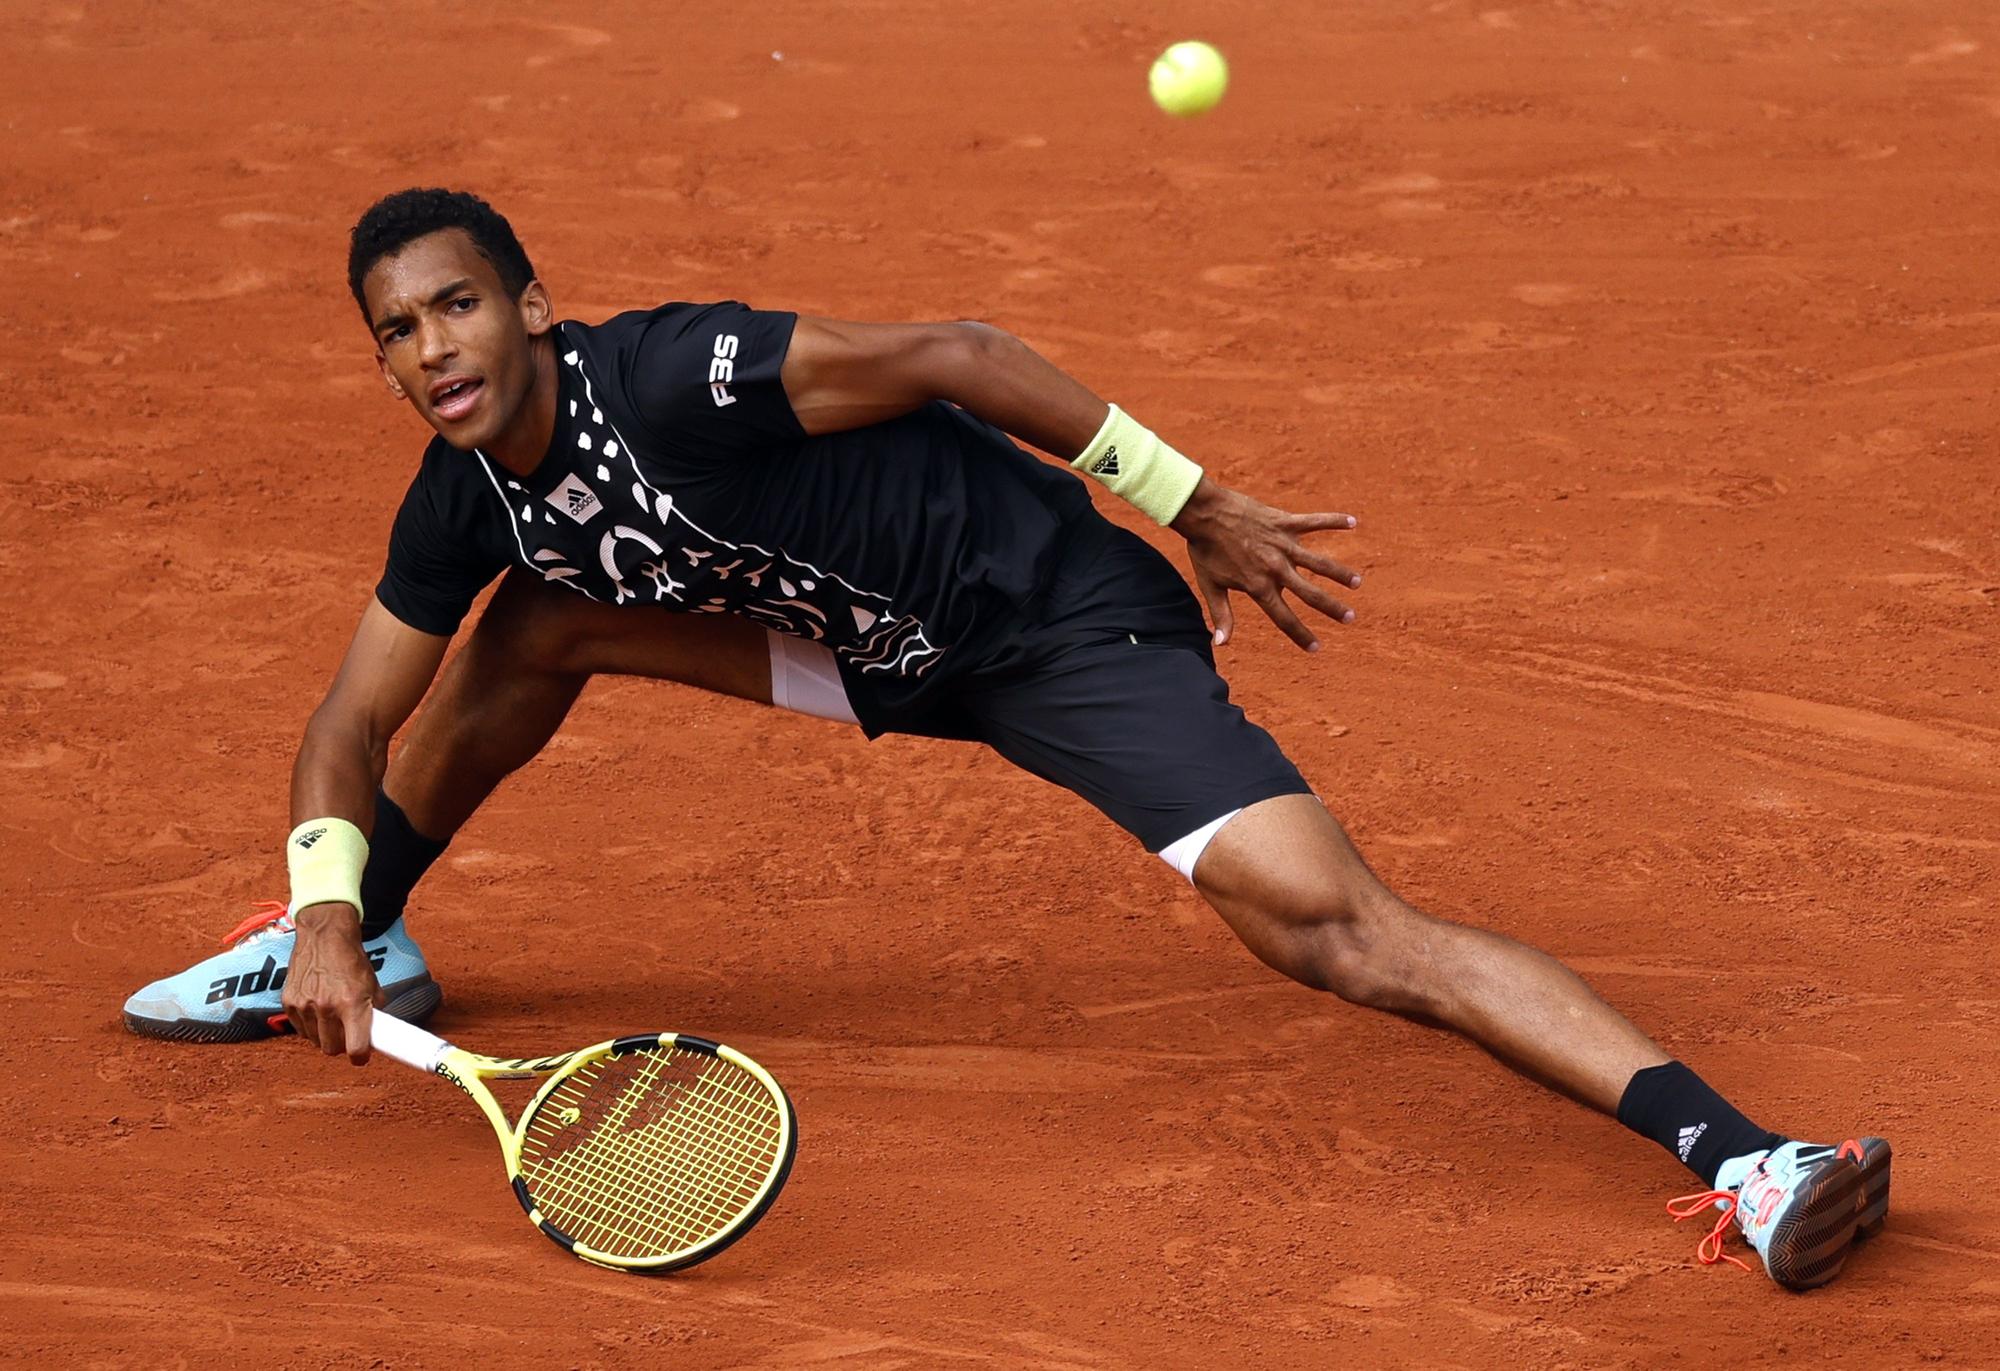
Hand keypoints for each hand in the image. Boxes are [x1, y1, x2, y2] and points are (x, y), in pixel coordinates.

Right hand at [280, 903, 383, 1064]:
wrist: (324, 935)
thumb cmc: (351, 960)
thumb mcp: (372, 984)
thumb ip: (375, 1011)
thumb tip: (380, 1032)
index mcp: (352, 1003)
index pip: (355, 1047)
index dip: (360, 1056)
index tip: (361, 1056)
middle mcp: (327, 1006)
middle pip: (332, 1049)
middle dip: (341, 1046)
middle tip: (347, 1035)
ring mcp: (305, 1005)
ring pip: (315, 1041)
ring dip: (325, 1036)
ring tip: (332, 1019)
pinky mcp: (289, 1001)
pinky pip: (300, 1029)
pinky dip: (309, 1026)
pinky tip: (317, 1011)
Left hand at [1170, 477, 1361, 650]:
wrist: (1204, 513)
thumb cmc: (1205, 550)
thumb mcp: (1210, 587)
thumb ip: (1221, 615)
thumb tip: (1221, 644)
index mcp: (1259, 586)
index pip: (1284, 618)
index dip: (1300, 635)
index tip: (1316, 648)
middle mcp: (1276, 568)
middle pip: (1310, 593)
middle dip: (1332, 608)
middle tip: (1350, 618)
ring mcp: (1283, 545)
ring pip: (1318, 562)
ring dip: (1339, 573)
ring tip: (1357, 582)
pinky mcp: (1284, 523)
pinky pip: (1314, 522)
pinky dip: (1333, 520)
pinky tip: (1353, 521)